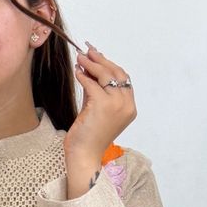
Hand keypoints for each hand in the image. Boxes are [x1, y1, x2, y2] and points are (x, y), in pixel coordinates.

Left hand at [64, 43, 136, 157]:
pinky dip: (84, 75)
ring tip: (80, 57)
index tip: (97, 56)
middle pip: (116, 73)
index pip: (123, 79)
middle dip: (101, 60)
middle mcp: (126, 105)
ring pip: (105, 75)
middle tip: (88, 51)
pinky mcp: (102, 105)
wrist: (84, 155)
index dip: (110, 65)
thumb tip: (89, 68)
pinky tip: (77, 71)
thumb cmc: (89, 136)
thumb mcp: (97, 108)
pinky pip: (92, 83)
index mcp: (130, 107)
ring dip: (91, 64)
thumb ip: (97, 90)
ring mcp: (116, 104)